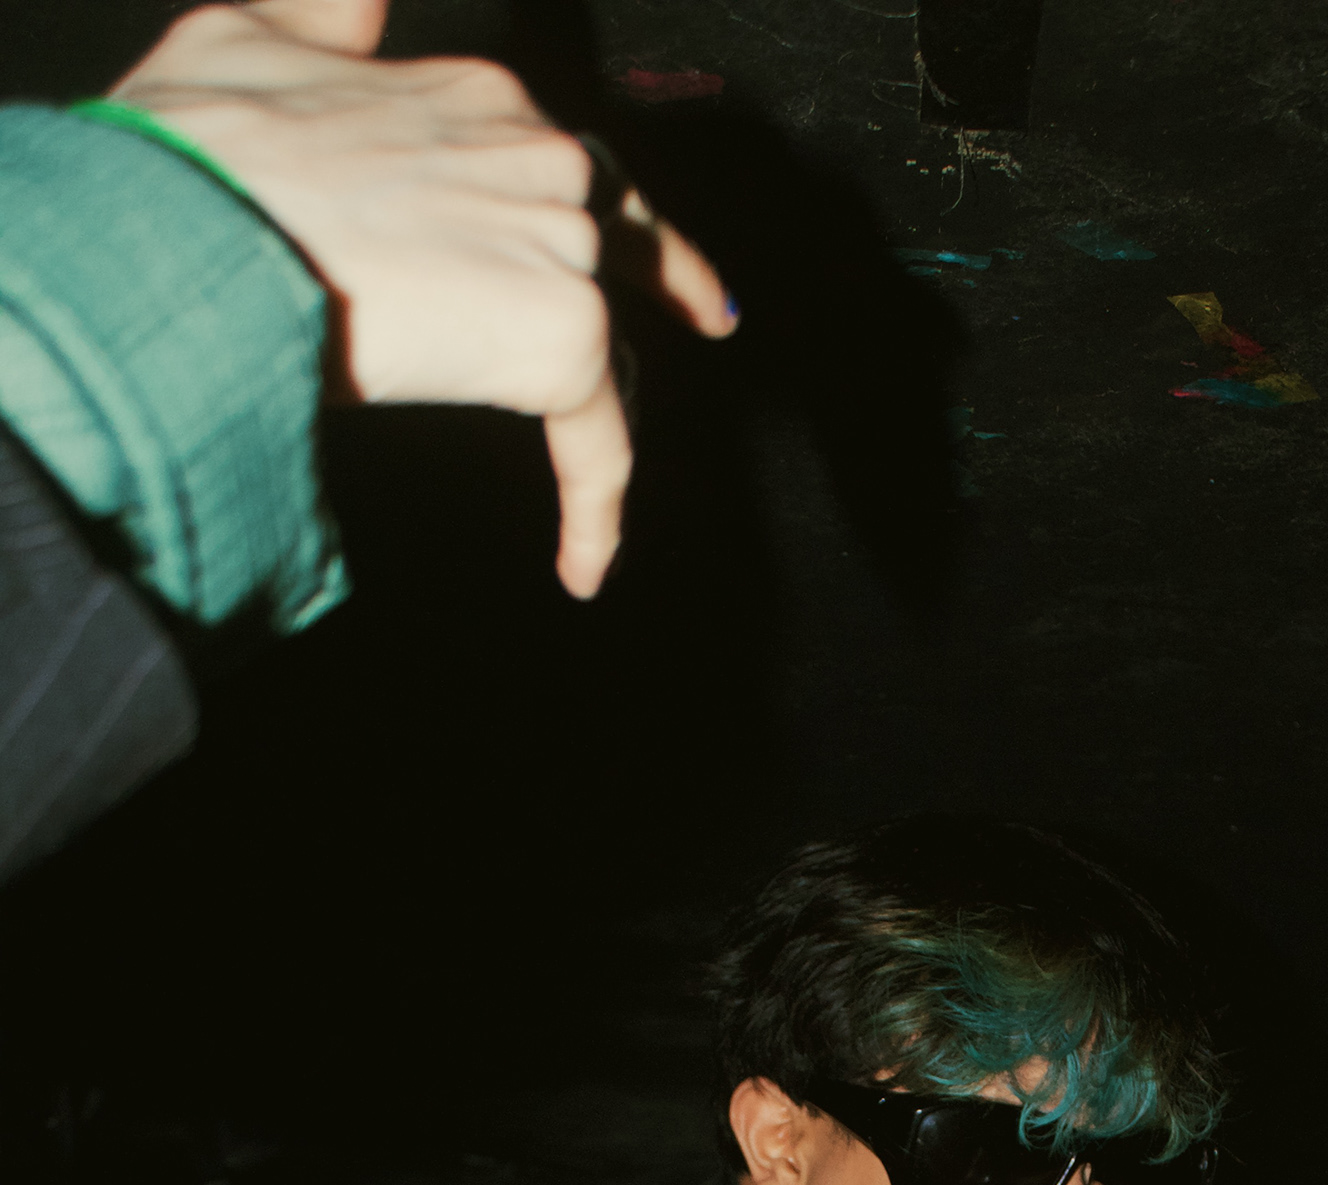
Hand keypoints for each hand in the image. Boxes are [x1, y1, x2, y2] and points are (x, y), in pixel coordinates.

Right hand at [109, 0, 735, 598]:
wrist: (203, 214)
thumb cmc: (201, 146)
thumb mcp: (255, 35)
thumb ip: (322, 19)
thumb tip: (350, 16)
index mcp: (479, 96)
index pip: (555, 156)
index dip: (582, 197)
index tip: (611, 227)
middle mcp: (539, 156)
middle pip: (618, 233)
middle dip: (661, 274)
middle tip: (705, 313)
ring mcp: (560, 243)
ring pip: (611, 342)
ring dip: (606, 411)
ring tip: (608, 485)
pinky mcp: (562, 335)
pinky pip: (601, 443)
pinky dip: (596, 511)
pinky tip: (583, 567)